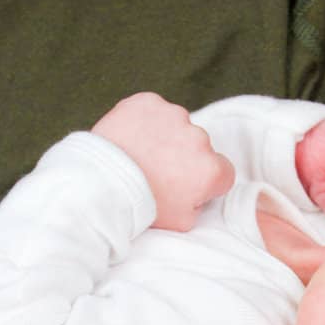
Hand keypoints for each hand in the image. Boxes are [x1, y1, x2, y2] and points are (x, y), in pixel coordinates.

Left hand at [91, 92, 234, 231]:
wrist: (101, 183)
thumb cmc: (140, 206)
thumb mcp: (181, 223)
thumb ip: (198, 206)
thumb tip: (198, 195)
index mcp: (210, 169)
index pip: (223, 171)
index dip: (205, 180)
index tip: (187, 184)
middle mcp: (198, 138)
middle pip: (198, 146)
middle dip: (183, 157)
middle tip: (157, 172)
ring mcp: (173, 116)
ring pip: (176, 125)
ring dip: (164, 136)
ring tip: (140, 155)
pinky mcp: (148, 102)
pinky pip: (152, 109)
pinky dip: (144, 120)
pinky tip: (131, 138)